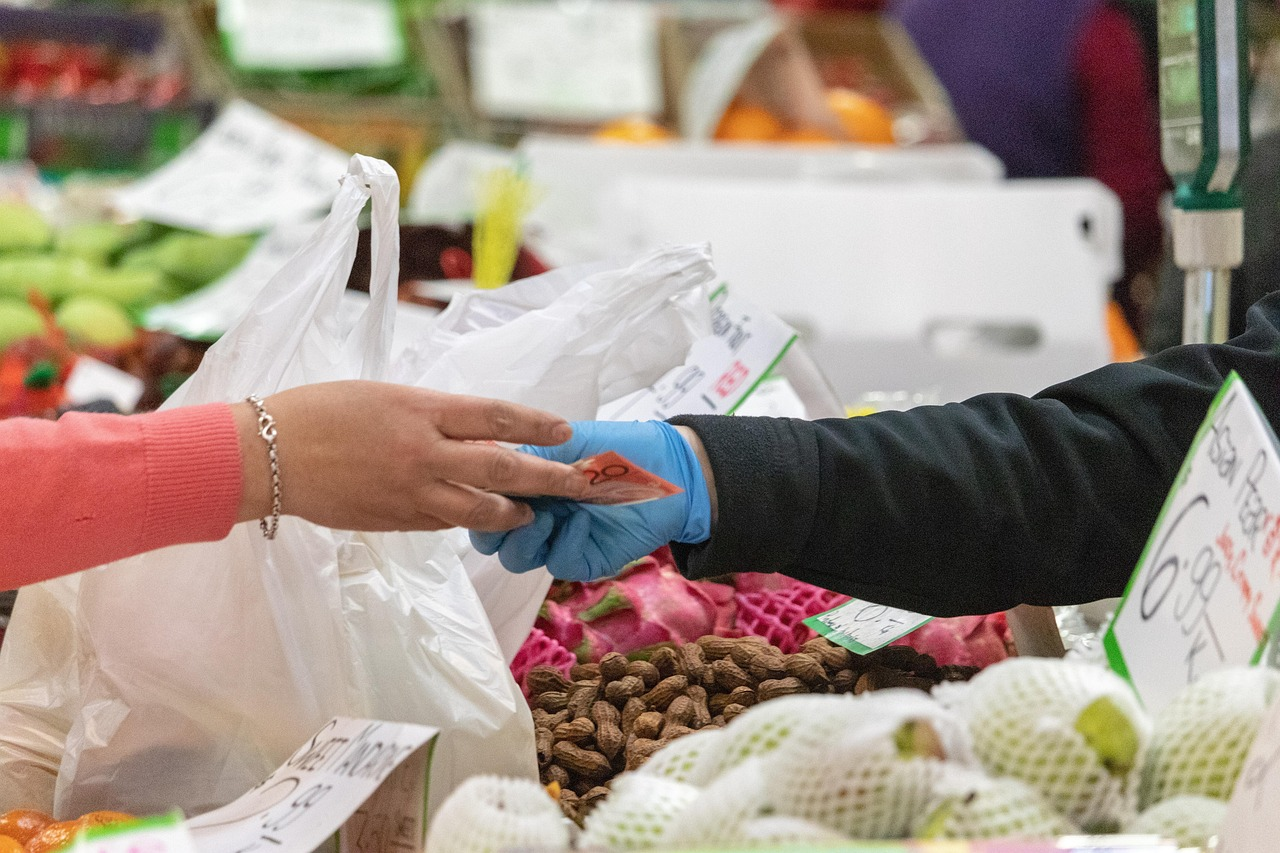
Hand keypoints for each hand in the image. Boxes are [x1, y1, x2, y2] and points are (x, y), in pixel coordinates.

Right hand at [232, 381, 589, 531]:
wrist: (265, 454)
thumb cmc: (319, 411)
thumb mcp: (383, 396)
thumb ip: (430, 414)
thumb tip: (473, 430)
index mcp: (420, 410)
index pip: (496, 417)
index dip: (537, 425)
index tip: (567, 432)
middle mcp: (423, 452)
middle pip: (502, 469)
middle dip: (548, 478)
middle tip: (578, 484)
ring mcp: (410, 492)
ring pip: (479, 509)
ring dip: (513, 512)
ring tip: (531, 512)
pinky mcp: (394, 522)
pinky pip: (443, 524)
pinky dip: (466, 521)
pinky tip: (480, 520)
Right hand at [469, 420, 713, 580]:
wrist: (671, 471)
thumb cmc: (620, 448)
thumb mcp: (568, 442)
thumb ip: (527, 456)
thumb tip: (483, 464)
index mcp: (526, 484)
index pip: (484, 499)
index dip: (478, 496)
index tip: (487, 483)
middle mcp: (536, 513)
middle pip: (491, 538)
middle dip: (493, 526)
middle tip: (512, 508)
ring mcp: (557, 539)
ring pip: (517, 557)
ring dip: (525, 537)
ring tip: (546, 516)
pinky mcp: (582, 559)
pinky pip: (558, 563)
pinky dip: (565, 544)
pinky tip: (582, 520)